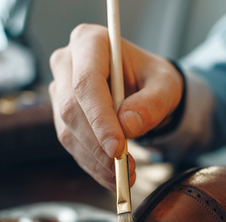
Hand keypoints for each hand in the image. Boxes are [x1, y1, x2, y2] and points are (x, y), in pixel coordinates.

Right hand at [48, 24, 182, 189]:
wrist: (143, 89)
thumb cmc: (152, 80)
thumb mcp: (165, 85)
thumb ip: (152, 102)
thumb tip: (129, 125)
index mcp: (89, 41)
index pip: (86, 82)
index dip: (99, 118)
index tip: (117, 148)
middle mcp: (66, 63)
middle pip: (72, 109)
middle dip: (97, 145)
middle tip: (124, 169)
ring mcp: (59, 90)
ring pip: (69, 131)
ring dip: (95, 160)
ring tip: (123, 177)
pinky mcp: (60, 115)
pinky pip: (71, 144)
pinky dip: (92, 164)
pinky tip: (112, 175)